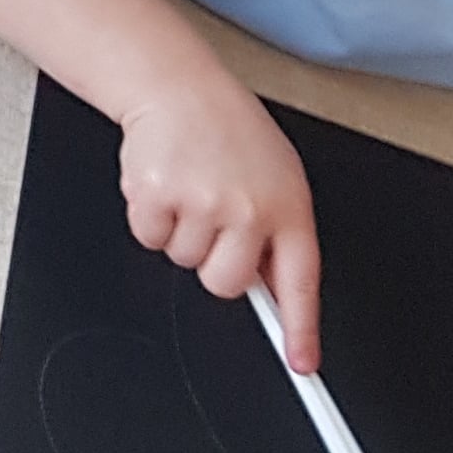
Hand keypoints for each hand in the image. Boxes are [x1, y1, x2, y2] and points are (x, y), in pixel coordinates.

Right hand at [118, 65, 326, 364]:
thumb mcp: (275, 177)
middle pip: (224, 283)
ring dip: (180, 231)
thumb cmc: (228, 132)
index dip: (301, 329)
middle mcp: (249, 209)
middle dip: (213, 260)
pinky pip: (149, 239)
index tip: (302, 364)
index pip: (299, 282)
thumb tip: (270, 289)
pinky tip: (166, 183)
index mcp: (288, 206)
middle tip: (213, 217)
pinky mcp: (158, 197)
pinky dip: (150, 217)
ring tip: (191, 186)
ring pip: (184, 261)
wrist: (179, 87)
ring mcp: (202, 204)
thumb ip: (276, 231)